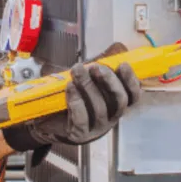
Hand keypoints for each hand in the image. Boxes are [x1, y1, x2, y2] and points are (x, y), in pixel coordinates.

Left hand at [3, 61, 140, 150]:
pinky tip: (70, 88)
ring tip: (77, 71)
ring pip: (100, 108)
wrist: (48, 119)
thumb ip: (102, 66)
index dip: (131, 81)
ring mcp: (96, 128)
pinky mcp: (79, 134)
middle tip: (96, 66)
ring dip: (88, 87)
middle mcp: (110, 118)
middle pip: (119, 101)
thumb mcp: (88, 79)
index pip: (133, 96)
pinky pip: (81, 119)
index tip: (123, 65)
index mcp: (115, 105)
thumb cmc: (72, 97)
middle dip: (109, 81)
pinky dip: (76, 101)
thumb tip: (117, 47)